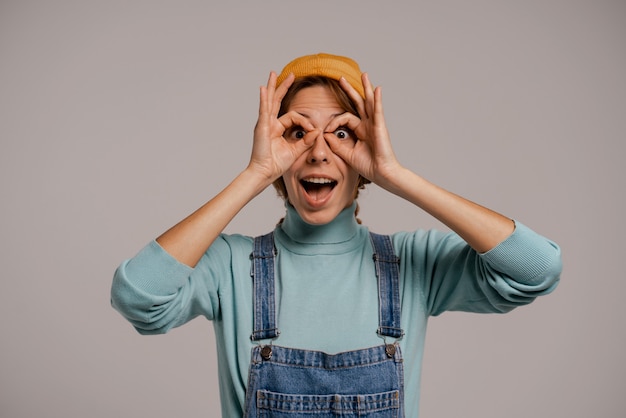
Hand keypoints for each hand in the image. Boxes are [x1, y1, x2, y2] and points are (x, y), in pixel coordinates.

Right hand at [248, 72, 317, 184]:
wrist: (265, 172)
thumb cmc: (276, 164)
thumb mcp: (295, 150)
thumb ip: (306, 140)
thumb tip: (317, 131)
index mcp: (277, 128)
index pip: (293, 117)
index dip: (305, 122)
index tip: (314, 131)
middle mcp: (270, 123)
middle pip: (277, 101)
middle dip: (283, 87)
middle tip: (290, 74)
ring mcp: (264, 124)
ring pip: (270, 101)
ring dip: (273, 86)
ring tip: (273, 74)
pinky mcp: (262, 127)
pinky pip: (264, 110)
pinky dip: (264, 99)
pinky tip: (264, 88)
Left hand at [324, 73, 401, 188]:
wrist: (381, 173)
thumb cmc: (368, 165)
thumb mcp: (347, 154)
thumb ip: (336, 144)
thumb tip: (325, 134)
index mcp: (361, 130)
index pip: (345, 118)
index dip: (334, 121)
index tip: (326, 129)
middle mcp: (368, 125)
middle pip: (359, 103)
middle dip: (350, 90)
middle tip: (341, 78)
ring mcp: (375, 124)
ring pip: (369, 102)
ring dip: (366, 88)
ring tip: (364, 75)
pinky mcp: (380, 127)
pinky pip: (378, 110)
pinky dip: (377, 99)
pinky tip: (376, 89)